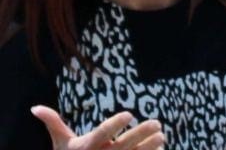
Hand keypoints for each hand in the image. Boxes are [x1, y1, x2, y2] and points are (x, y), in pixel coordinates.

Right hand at [31, 105, 165, 149]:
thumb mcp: (60, 144)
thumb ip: (53, 124)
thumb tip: (34, 108)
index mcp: (86, 147)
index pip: (102, 134)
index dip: (115, 124)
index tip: (130, 113)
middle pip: (124, 146)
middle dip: (141, 135)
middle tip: (157, 123)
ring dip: (150, 147)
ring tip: (162, 136)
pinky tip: (161, 148)